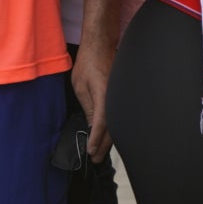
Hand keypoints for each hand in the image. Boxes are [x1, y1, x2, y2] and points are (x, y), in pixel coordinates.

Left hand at [72, 26, 114, 161]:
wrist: (102, 44)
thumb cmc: (89, 62)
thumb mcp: (80, 86)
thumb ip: (88, 107)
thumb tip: (91, 126)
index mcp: (104, 94)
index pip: (101, 123)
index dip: (96, 140)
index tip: (91, 152)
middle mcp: (116, 96)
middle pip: (112, 126)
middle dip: (104, 145)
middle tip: (96, 159)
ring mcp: (121, 94)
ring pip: (117, 121)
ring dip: (110, 138)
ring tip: (101, 151)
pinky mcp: (121, 93)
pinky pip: (118, 113)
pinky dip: (113, 126)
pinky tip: (108, 134)